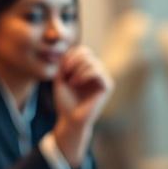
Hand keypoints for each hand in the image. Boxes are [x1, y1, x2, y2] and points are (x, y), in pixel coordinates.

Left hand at [52, 46, 112, 166]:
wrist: (69, 119)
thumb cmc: (65, 101)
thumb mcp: (60, 77)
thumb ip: (65, 63)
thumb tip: (71, 49)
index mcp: (87, 68)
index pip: (82, 50)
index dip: (70, 55)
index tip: (61, 68)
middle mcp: (96, 71)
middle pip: (87, 52)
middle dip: (73, 60)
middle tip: (64, 73)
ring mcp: (103, 78)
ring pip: (92, 61)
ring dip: (78, 68)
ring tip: (70, 81)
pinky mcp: (107, 86)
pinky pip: (97, 71)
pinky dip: (84, 74)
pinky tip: (76, 82)